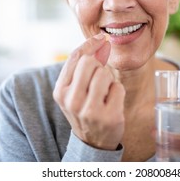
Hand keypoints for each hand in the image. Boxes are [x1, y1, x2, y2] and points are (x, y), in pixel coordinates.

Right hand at [53, 33, 125, 149]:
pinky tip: (111, 103)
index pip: (75, 56)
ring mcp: (90, 111)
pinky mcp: (109, 117)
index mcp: (60, 91)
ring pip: (105, 74)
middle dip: (99, 65)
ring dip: (109, 80)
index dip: (90, 43)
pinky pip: (118, 87)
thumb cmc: (84, 108)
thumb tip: (98, 39)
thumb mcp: (73, 90)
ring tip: (104, 93)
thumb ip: (79, 67)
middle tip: (99, 77)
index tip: (101, 38)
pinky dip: (118, 91)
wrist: (93, 142)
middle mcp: (72, 101)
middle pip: (90, 62)